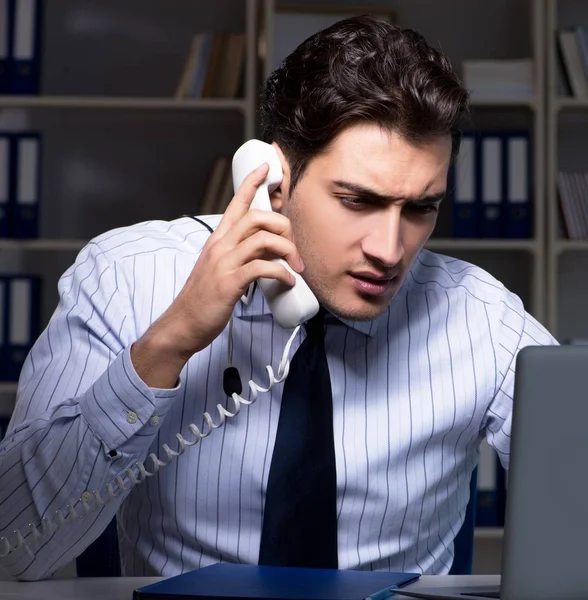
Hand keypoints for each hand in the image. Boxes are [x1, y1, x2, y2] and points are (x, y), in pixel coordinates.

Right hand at [131, 163, 303, 387]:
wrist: (183, 324)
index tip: (266, 168)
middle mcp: (220, 246)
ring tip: (297, 267)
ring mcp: (223, 263)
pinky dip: (282, 273)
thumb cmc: (204, 299)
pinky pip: (263, 268)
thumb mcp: (220, 269)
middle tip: (295, 248)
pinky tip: (288, 281)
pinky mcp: (230, 282)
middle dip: (283, 226)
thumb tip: (269, 251)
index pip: (236, 204)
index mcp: (217, 240)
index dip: (251, 183)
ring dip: (287, 250)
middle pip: (257, 217)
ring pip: (263, 239)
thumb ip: (241, 255)